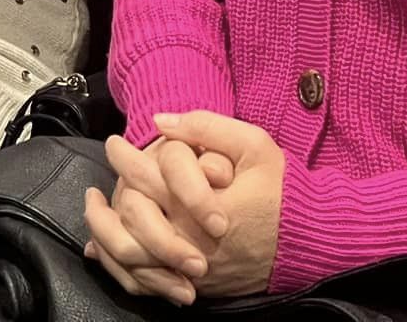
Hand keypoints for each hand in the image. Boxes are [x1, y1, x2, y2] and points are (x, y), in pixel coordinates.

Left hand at [86, 112, 284, 302]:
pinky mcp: (196, 285)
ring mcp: (191, 268)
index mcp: (202, 204)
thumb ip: (206, 127)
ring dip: (105, 232)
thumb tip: (160, 121)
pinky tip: (105, 247)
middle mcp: (191, 239)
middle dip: (107, 196)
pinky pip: (147, 282)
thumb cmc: (283, 190)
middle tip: (97, 179)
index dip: (124, 158)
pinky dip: (120, 266)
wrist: (311, 241)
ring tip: (95, 209)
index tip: (115, 143)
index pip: (146, 178)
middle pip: (130, 219)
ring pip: (131, 257)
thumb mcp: (253, 145)